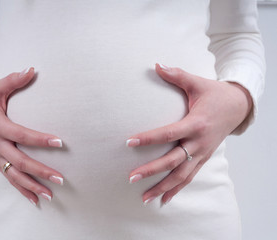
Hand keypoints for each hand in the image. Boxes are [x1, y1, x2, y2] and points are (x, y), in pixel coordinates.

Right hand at [0, 67, 64, 206]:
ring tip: (50, 195)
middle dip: (41, 171)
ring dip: (33, 186)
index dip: (41, 140)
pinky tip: (35, 200)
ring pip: (14, 176)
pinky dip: (22, 190)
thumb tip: (32, 69)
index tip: (60, 143)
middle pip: (20, 162)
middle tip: (60, 178)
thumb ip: (14, 80)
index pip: (23, 135)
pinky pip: (9, 178)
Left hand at [126, 63, 252, 205]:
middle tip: (130, 177)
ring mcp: (202, 153)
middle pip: (173, 161)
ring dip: (163, 187)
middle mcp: (199, 142)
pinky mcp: (203, 158)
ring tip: (144, 198)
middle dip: (152, 170)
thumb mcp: (197, 83)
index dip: (149, 138)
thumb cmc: (215, 94)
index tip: (129, 142)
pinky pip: (189, 177)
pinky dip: (177, 189)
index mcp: (196, 123)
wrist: (238, 107)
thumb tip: (156, 65)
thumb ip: (177, 75)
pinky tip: (164, 199)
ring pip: (181, 175)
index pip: (168, 133)